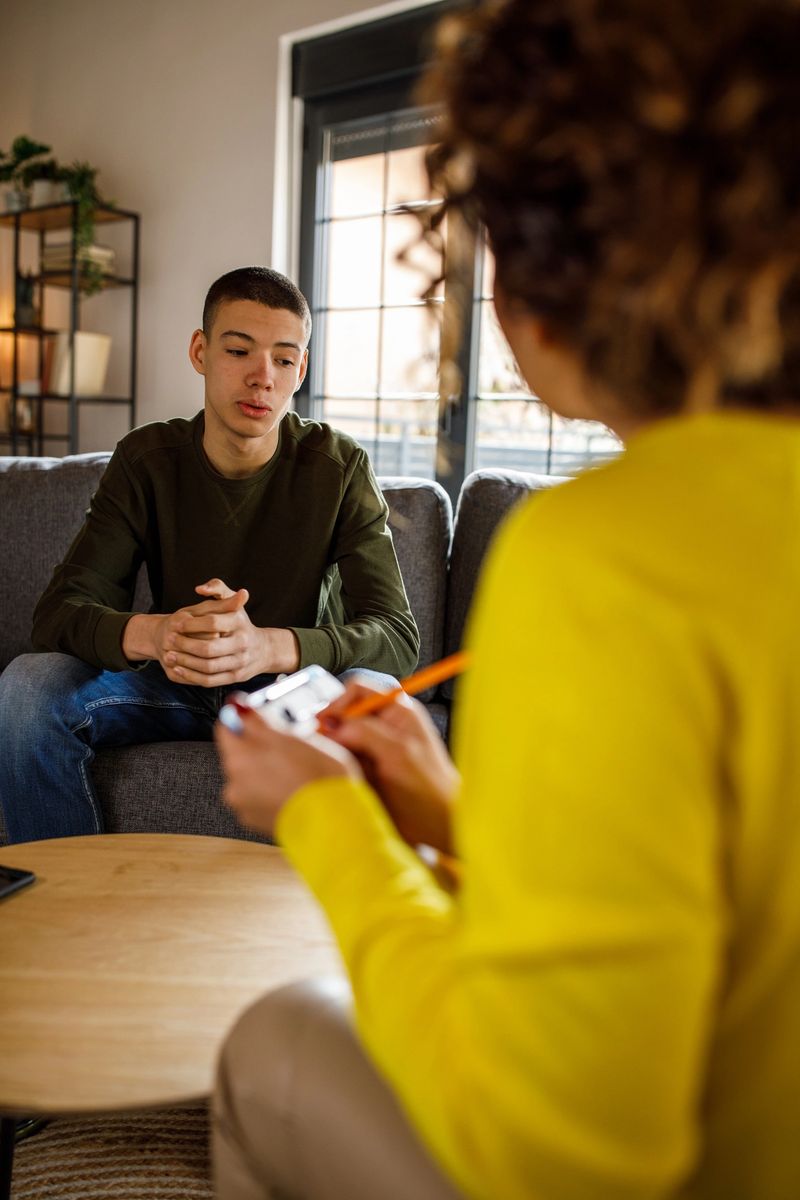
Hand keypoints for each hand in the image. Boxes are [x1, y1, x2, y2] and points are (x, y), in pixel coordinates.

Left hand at [123, 579, 299, 685]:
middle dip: (185, 645)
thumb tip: (199, 589)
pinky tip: (178, 669)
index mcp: (240, 623)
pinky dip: (192, 675)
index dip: (191, 624)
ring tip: (169, 656)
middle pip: (209, 648)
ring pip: (208, 666)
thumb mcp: (233, 603)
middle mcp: (243, 643)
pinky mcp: (235, 677)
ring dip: (185, 662)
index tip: (176, 624)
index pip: (213, 623)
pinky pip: (210, 680)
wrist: (263, 650)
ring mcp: (240, 662)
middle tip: (169, 640)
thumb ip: (217, 588)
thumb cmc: (240, 624)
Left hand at [215, 709, 360, 836]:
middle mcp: (233, 784)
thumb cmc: (318, 779)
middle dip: (261, 747)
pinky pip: (259, 797)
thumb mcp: (292, 737)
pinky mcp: (257, 823)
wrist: (336, 825)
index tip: (265, 719)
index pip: (227, 726)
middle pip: (240, 753)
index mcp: (238, 758)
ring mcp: (245, 806)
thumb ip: (258, 721)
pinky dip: (272, 791)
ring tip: (298, 772)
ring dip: (267, 770)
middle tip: (292, 747)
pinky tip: (295, 790)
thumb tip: (237, 705)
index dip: (246, 718)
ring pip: (251, 775)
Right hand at [320, 682, 459, 853]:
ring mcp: (374, 746)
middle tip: (323, 747)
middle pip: (346, 714)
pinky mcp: (368, 768)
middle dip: (332, 729)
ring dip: (334, 750)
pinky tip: (341, 777)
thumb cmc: (428, 788)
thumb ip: (366, 732)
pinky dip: (338, 766)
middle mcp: (384, 724)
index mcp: (397, 710)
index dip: (338, 703)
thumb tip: (334, 725)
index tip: (323, 724)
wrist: (438, 824)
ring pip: (342, 738)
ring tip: (334, 765)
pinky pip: (344, 759)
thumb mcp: (398, 753)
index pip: (358, 690)